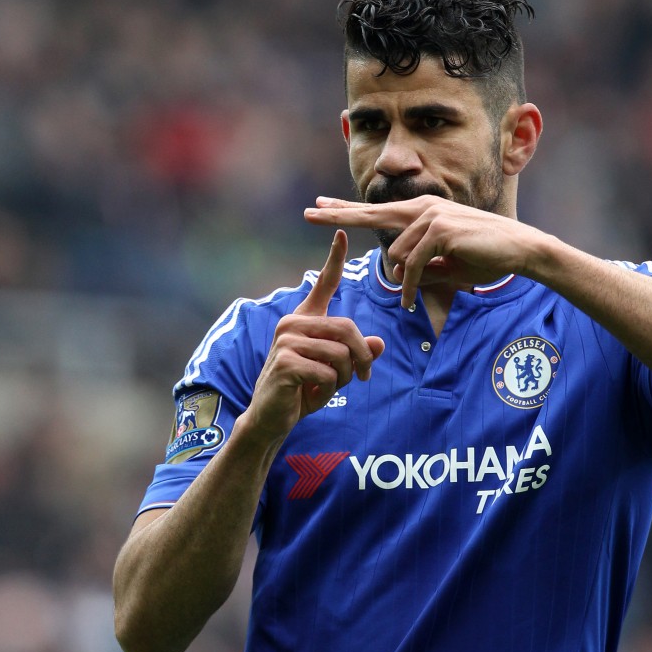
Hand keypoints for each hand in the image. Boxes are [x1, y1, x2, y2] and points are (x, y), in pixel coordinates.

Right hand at [238, 230, 384, 447]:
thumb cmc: (303, 390)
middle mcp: (292, 323)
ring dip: (345, 377)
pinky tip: (313, 393)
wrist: (272, 418)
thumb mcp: (336, 371)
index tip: (343, 233)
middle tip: (363, 377)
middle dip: (362, 358)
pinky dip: (330, 388)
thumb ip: (356, 355)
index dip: (334, 259)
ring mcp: (286, 341)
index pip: (323, 284)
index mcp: (305, 319)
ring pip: (342, 353)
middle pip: (348, 328)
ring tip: (329, 386)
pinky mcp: (286, 362)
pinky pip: (329, 372)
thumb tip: (379, 344)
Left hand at [305, 195, 545, 307]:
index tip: (322, 205)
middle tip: (308, 212)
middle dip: (338, 214)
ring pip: (397, 256)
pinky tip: (409, 302)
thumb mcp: (448, 266)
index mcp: (423, 213)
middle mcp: (424, 209)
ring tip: (414, 298)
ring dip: (403, 283)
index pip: (378, 211)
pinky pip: (412, 265)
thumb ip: (422, 268)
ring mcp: (431, 217)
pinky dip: (409, 287)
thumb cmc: (487, 257)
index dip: (348, 209)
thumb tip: (401, 277)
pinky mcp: (440, 231)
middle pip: (371, 213)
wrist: (520, 250)